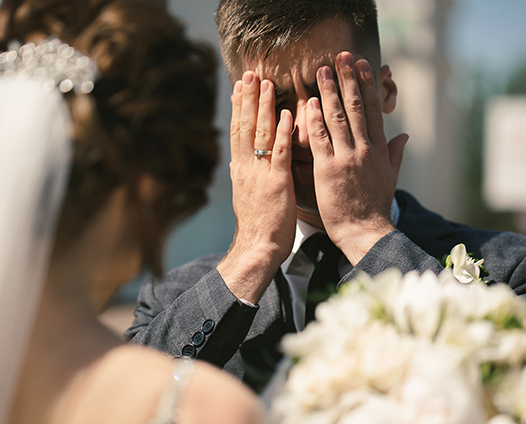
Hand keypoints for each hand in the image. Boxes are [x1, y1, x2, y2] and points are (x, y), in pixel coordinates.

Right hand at [217, 71, 295, 302]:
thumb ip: (250, 175)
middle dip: (248, 98)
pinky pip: (280, 152)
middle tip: (250, 74)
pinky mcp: (277, 183)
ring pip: (260, 134)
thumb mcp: (249, 196)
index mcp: (240, 169)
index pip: (238, 131)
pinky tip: (287, 114)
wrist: (257, 248)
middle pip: (245, 126)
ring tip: (267, 83)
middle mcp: (246, 167)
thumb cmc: (258, 227)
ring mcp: (261, 173)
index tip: (241, 86)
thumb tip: (251, 161)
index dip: (239, 107)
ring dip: (264, 107)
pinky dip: (283, 132)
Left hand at [306, 52, 408, 264]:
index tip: (361, 65)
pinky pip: (320, 140)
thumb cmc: (376, 207)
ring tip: (323, 70)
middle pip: (355, 107)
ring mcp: (346, 158)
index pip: (372, 110)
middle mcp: (364, 149)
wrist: (365, 231)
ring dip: (330, 92)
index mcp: (379, 149)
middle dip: (347, 80)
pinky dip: (315, 120)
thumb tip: (404, 135)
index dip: (366, 85)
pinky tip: (311, 102)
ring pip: (337, 118)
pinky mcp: (328, 170)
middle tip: (340, 57)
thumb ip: (395, 153)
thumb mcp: (391, 178)